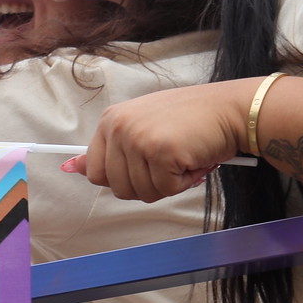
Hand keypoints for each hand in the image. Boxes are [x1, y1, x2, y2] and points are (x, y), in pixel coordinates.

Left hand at [65, 81, 253, 202]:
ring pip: (141, 192)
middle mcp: (120, 126)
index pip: (94, 170)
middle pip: (116, 187)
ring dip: (167, 184)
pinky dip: (184, 183)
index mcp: (111, 120)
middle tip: (169, 164)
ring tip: (182, 158)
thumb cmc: (192, 120)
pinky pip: (164, 190)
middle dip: (146, 184)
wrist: (230, 109)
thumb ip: (110, 149)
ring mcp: (138, 138)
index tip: (143, 169)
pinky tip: (194, 160)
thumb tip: (71, 168)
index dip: (121, 178)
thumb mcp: (144, 128)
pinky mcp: (160, 151)